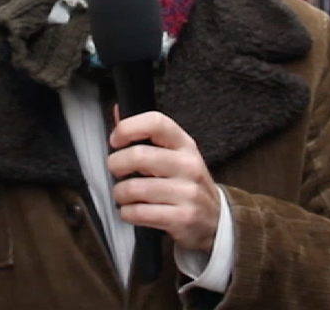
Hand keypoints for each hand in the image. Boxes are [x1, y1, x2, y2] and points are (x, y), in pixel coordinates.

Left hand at [108, 111, 219, 252]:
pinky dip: (127, 213)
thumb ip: (146, 135)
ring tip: (122, 194)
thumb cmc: (186, 181)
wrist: (215, 219)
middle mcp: (188, 165)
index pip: (156, 122)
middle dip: (116, 164)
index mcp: (184, 144)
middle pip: (139, 155)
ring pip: (134, 188)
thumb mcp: (174, 154)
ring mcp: (187, 192)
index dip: (128, 127)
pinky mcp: (182, 218)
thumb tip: (117, 111)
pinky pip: (140, 213)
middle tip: (114, 169)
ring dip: (119, 193)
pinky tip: (131, 210)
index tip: (116, 139)